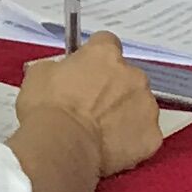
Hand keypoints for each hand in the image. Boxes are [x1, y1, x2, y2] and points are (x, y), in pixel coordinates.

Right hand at [19, 32, 163, 175]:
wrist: (62, 147)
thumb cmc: (48, 109)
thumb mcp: (39, 75)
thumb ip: (59, 67)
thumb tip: (61, 72)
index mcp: (105, 54)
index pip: (106, 43)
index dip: (95, 57)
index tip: (86, 68)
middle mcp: (133, 75)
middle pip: (127, 76)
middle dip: (113, 87)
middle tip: (91, 105)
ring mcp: (147, 107)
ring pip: (140, 105)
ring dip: (125, 113)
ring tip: (101, 131)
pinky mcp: (152, 136)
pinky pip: (145, 136)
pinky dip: (132, 141)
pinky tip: (112, 148)